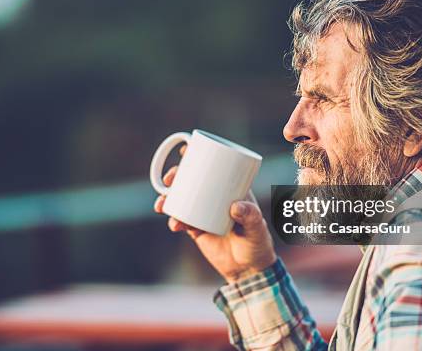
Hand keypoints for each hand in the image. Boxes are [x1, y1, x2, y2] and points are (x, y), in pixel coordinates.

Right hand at [154, 145, 276, 282]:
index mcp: (230, 189)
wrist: (248, 270)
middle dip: (176, 177)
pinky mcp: (196, 229)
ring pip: (181, 199)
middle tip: (170, 180)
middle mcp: (215, 198)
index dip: (198, 157)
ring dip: (168, 198)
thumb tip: (235, 206)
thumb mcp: (257, 228)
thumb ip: (250, 216)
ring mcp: (204, 213)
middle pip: (191, 181)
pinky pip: (181, 220)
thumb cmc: (258, 244)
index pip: (214, 168)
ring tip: (163, 205)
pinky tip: (174, 223)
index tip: (186, 150)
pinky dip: (174, 220)